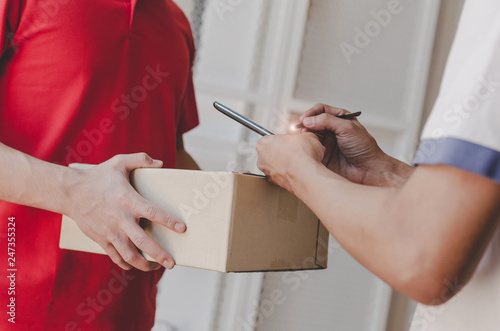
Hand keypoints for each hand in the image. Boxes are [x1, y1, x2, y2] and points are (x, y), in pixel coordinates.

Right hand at [64, 153, 184, 270]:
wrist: (70, 192)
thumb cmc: (98, 177)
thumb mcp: (119, 162)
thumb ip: (140, 159)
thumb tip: (161, 163)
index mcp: (128, 201)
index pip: (153, 212)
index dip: (168, 221)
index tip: (182, 228)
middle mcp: (120, 220)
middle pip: (143, 242)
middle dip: (159, 254)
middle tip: (172, 263)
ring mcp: (110, 232)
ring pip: (129, 255)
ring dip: (144, 264)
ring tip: (157, 266)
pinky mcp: (102, 240)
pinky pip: (116, 257)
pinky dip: (127, 264)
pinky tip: (136, 265)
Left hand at [256, 133, 324, 192]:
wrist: (306, 174)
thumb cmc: (302, 155)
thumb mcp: (308, 136)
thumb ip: (303, 137)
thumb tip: (307, 139)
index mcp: (265, 142)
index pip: (271, 139)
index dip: (283, 141)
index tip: (291, 142)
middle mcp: (262, 158)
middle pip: (270, 154)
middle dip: (282, 153)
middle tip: (295, 153)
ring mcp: (267, 172)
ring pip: (275, 167)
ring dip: (284, 165)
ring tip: (298, 164)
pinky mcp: (274, 184)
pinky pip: (281, 177)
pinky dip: (288, 175)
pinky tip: (298, 173)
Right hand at [300, 104, 391, 184]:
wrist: (368, 170)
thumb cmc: (364, 148)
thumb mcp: (347, 128)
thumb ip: (327, 121)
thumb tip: (308, 120)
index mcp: (340, 119)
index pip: (321, 110)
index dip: (311, 113)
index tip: (304, 119)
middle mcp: (332, 130)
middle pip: (313, 122)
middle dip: (306, 124)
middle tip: (301, 129)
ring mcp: (327, 143)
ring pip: (310, 135)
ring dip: (305, 136)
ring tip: (304, 138)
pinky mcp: (323, 155)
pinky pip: (310, 149)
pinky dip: (307, 148)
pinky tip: (308, 148)